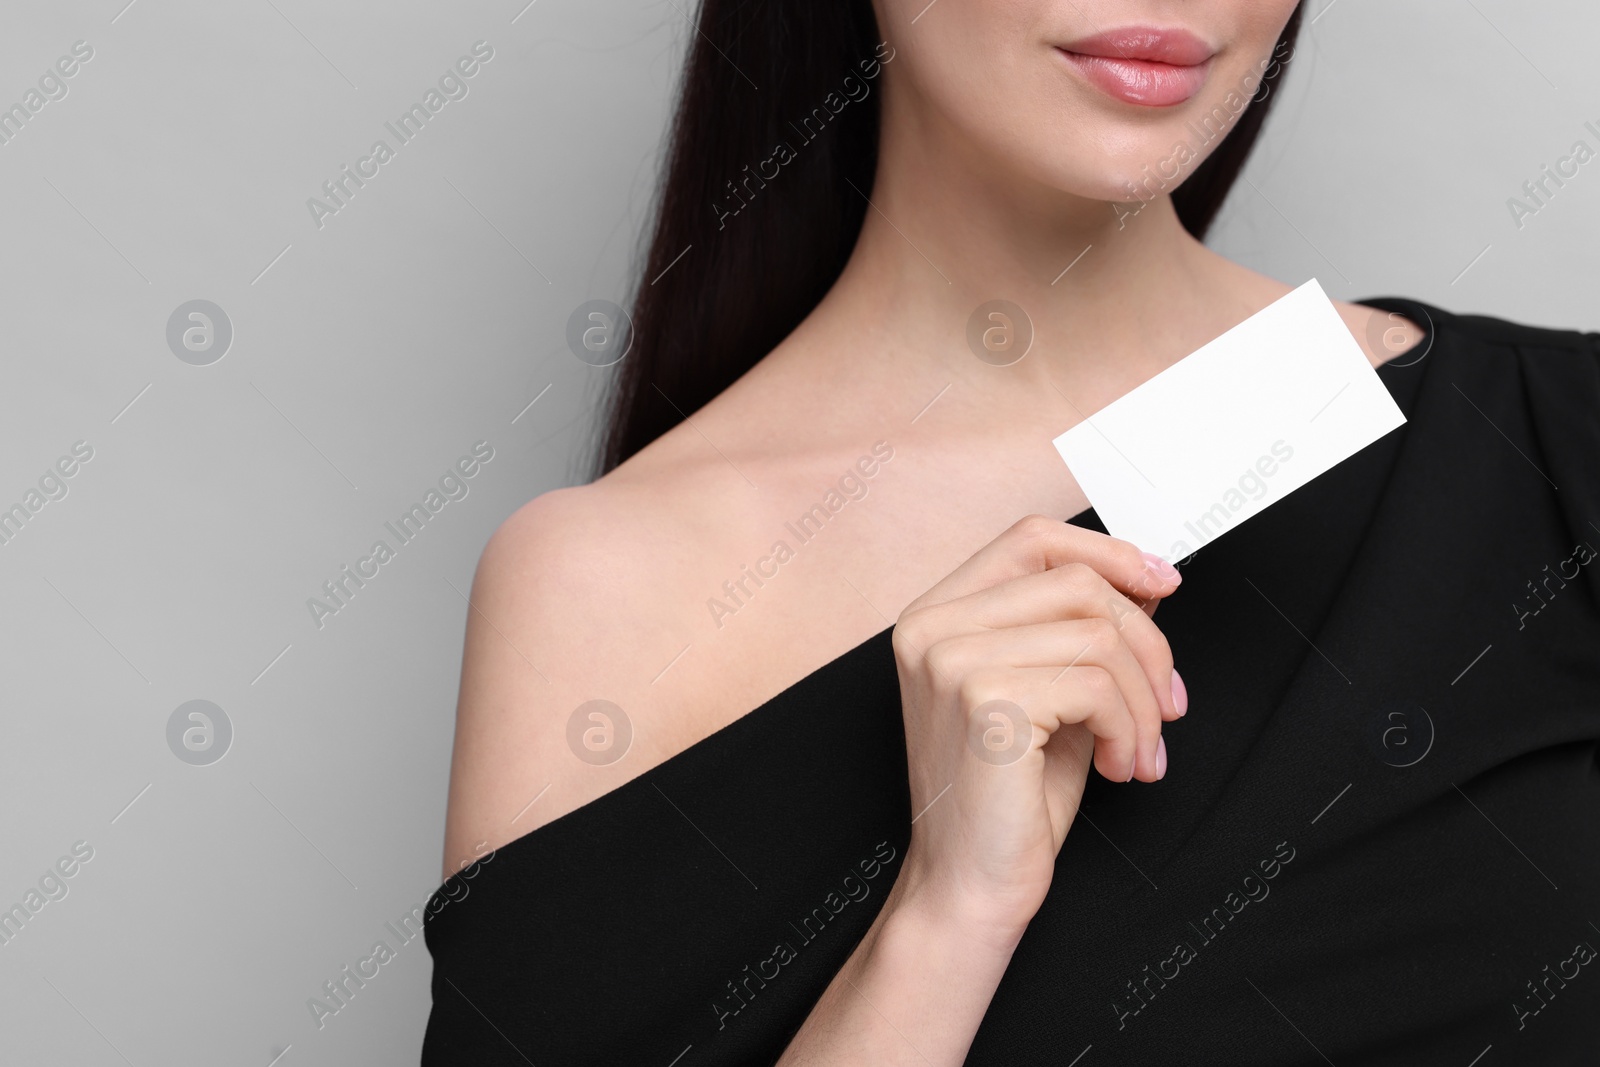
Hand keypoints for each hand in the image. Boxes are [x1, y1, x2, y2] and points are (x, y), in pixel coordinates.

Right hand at [890, 515, 1185, 945]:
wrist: (970, 886)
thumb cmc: (1008, 800)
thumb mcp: (1052, 692)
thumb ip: (1081, 630)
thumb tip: (1148, 579)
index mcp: (936, 615)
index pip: (1032, 539)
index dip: (1109, 553)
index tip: (1162, 585)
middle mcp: (932, 628)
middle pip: (1078, 584)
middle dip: (1146, 645)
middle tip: (1164, 708)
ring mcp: (951, 660)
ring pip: (1098, 634)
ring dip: (1142, 700)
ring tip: (1137, 750)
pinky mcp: (984, 701)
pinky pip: (1097, 684)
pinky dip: (1130, 729)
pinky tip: (1118, 768)